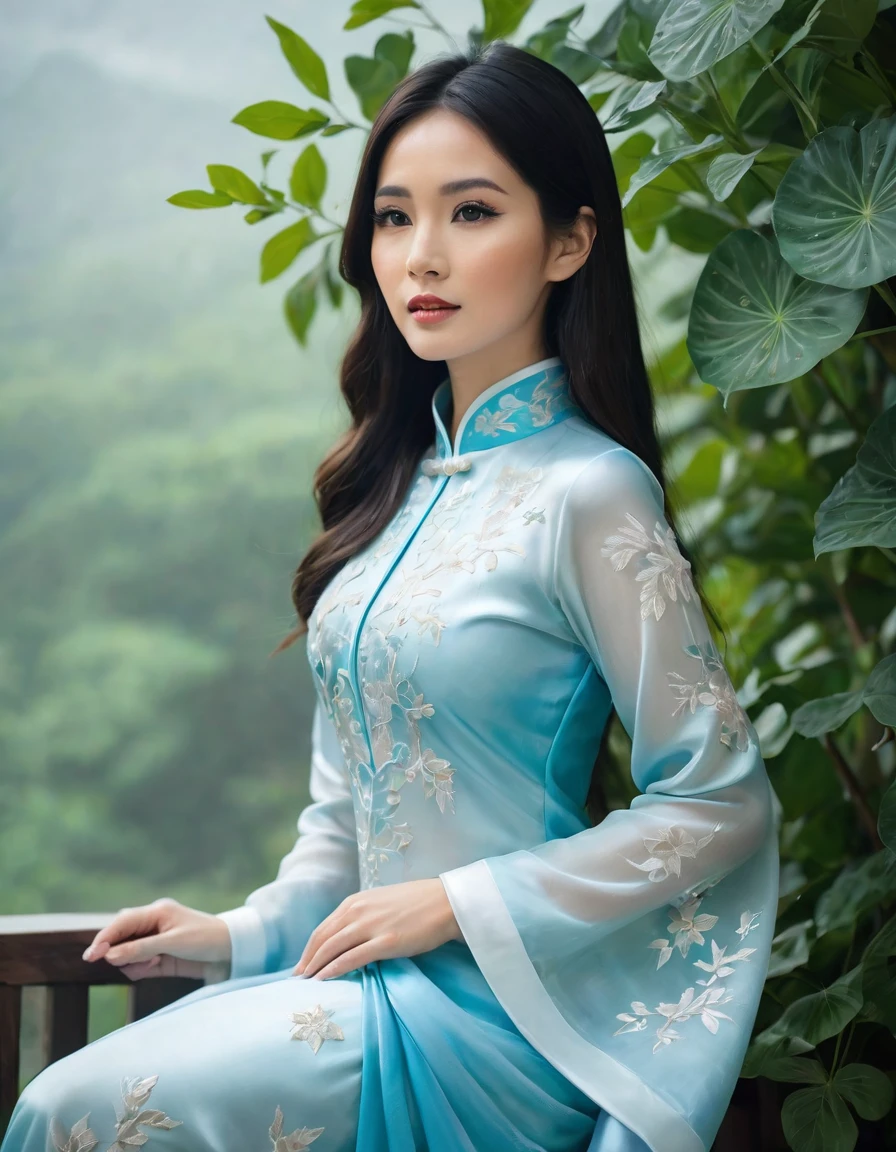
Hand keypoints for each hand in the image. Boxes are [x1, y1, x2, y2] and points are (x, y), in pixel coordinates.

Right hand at [81, 898, 232, 981]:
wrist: (232, 953)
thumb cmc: (206, 940)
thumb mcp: (173, 943)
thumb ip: (141, 949)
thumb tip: (110, 955)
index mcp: (157, 912)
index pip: (122, 922)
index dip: (105, 938)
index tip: (91, 955)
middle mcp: (153, 924)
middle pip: (121, 937)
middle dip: (118, 952)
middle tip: (124, 963)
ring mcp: (156, 941)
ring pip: (127, 953)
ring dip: (131, 962)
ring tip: (151, 965)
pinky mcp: (160, 958)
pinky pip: (138, 965)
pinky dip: (139, 969)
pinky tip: (152, 969)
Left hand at [294, 878, 462, 980]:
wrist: (445, 902)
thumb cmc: (416, 904)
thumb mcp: (381, 903)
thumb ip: (362, 915)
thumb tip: (346, 936)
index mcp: (356, 901)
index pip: (323, 928)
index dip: (309, 949)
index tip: (301, 965)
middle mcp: (359, 911)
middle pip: (322, 939)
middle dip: (307, 960)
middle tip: (296, 979)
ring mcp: (372, 926)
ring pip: (332, 948)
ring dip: (316, 967)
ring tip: (306, 984)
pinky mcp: (386, 941)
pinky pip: (353, 957)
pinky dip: (334, 969)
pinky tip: (325, 980)